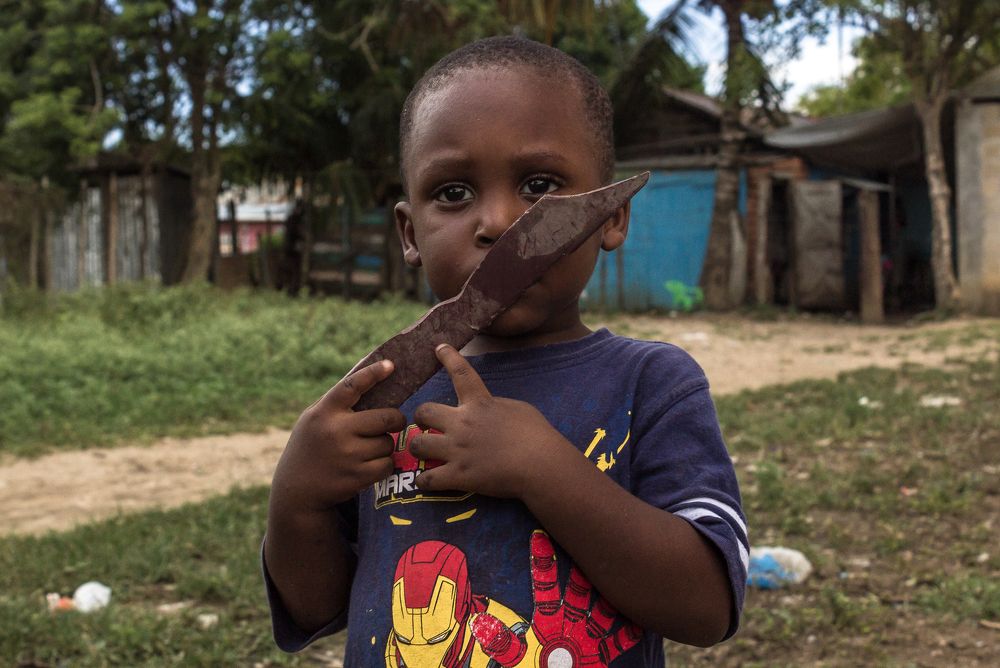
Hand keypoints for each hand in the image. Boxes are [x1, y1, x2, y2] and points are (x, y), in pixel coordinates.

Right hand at [270, 360, 406, 515]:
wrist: (296, 491)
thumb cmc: (311, 447)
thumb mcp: (313, 419)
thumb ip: (337, 401)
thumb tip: (368, 368)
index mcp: (324, 412)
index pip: (351, 386)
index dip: (373, 373)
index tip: (390, 365)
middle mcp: (335, 431)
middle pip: (386, 417)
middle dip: (395, 420)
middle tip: (393, 422)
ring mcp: (347, 454)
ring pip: (388, 442)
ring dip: (385, 445)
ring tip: (367, 450)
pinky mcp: (357, 476)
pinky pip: (387, 464)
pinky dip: (384, 464)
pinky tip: (369, 465)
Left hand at [410, 344, 567, 498]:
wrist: (542, 464)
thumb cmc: (537, 435)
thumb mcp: (518, 408)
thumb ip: (495, 406)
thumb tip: (487, 407)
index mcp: (480, 403)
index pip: (461, 372)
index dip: (448, 357)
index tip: (439, 348)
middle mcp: (462, 423)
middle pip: (423, 411)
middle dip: (420, 417)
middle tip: (426, 426)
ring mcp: (458, 450)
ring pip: (417, 445)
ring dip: (418, 448)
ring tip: (424, 453)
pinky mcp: (458, 476)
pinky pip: (427, 479)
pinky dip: (424, 481)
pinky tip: (428, 480)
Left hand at [470, 531, 641, 666]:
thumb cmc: (535, 666)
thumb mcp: (518, 654)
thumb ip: (503, 640)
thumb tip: (480, 621)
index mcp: (548, 617)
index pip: (545, 584)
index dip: (543, 561)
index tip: (538, 534)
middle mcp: (571, 619)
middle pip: (579, 588)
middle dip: (583, 568)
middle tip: (585, 538)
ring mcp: (589, 634)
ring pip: (603, 609)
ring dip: (610, 598)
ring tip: (618, 578)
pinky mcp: (603, 653)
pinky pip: (619, 641)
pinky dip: (629, 634)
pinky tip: (638, 623)